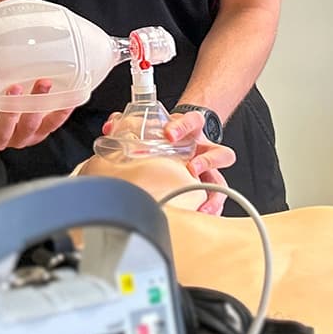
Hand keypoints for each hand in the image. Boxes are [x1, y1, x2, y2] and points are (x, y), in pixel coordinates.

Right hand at [0, 79, 75, 150]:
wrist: (14, 109)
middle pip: (1, 131)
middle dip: (9, 111)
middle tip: (14, 88)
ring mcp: (20, 136)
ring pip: (28, 127)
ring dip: (36, 105)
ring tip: (43, 83)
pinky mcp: (40, 133)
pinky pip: (51, 125)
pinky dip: (60, 112)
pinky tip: (67, 99)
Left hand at [96, 110, 233, 213]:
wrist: (182, 138)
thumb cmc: (168, 135)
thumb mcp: (154, 125)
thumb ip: (131, 123)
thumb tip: (111, 126)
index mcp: (191, 131)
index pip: (193, 121)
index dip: (182, 126)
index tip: (169, 134)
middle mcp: (204, 149)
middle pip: (219, 152)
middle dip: (207, 161)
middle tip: (192, 168)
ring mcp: (210, 168)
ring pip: (221, 180)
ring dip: (212, 191)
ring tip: (200, 198)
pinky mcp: (210, 185)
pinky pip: (217, 197)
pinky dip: (210, 206)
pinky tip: (201, 212)